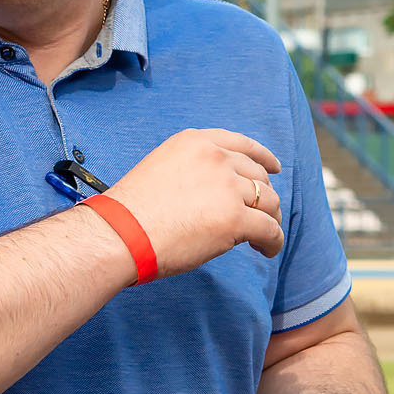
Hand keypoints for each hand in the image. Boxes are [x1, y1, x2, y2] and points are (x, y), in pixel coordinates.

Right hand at [104, 128, 283, 274]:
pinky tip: (267, 250)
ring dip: (270, 220)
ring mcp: (227, 187)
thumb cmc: (132, 213)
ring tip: (262, 238)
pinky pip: (269, 229)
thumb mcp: (163, 170)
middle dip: (263, 197)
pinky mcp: (235, 218)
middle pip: (258, 176)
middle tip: (261, 217)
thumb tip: (219, 195)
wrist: (121, 234)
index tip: (273, 168)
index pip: (242, 145)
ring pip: (269, 202)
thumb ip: (194, 172)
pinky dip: (273, 242)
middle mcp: (216, 158)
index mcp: (196, 143)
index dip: (263, 158)